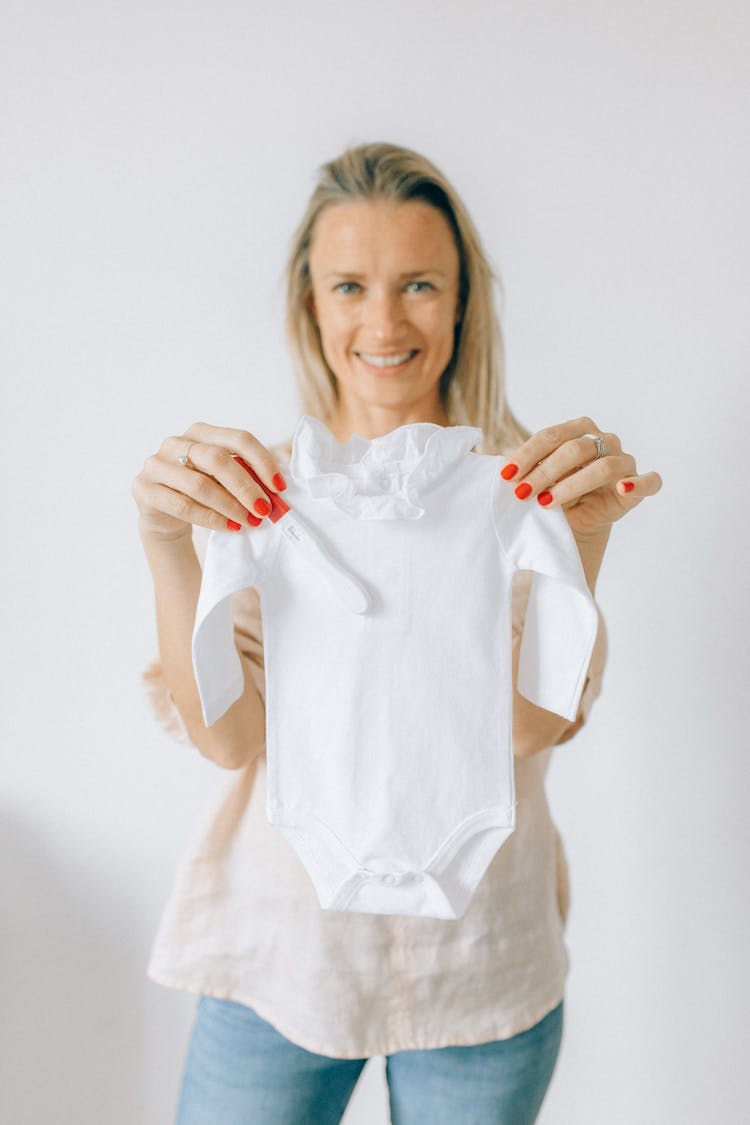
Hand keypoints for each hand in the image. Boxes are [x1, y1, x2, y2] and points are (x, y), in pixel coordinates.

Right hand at [131, 423, 287, 538]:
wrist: (164, 513)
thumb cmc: (203, 491)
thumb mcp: (224, 479)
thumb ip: (246, 476)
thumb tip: (278, 491)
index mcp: (201, 432)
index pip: (238, 438)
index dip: (263, 461)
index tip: (280, 487)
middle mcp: (176, 442)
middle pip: (218, 459)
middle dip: (246, 487)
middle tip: (265, 509)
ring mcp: (156, 463)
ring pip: (200, 485)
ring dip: (231, 506)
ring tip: (250, 522)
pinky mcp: (143, 488)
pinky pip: (182, 505)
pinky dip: (211, 518)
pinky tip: (230, 528)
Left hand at [499, 417, 662, 539]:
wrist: (575, 523)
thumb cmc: (554, 493)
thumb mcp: (536, 479)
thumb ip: (524, 470)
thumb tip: (499, 467)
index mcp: (578, 431)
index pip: (551, 436)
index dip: (527, 455)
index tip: (507, 475)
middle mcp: (604, 441)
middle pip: (575, 449)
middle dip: (545, 472)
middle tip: (522, 493)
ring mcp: (624, 462)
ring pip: (604, 466)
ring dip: (572, 485)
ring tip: (548, 503)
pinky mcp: (637, 486)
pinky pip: (649, 481)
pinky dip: (639, 483)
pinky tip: (623, 488)